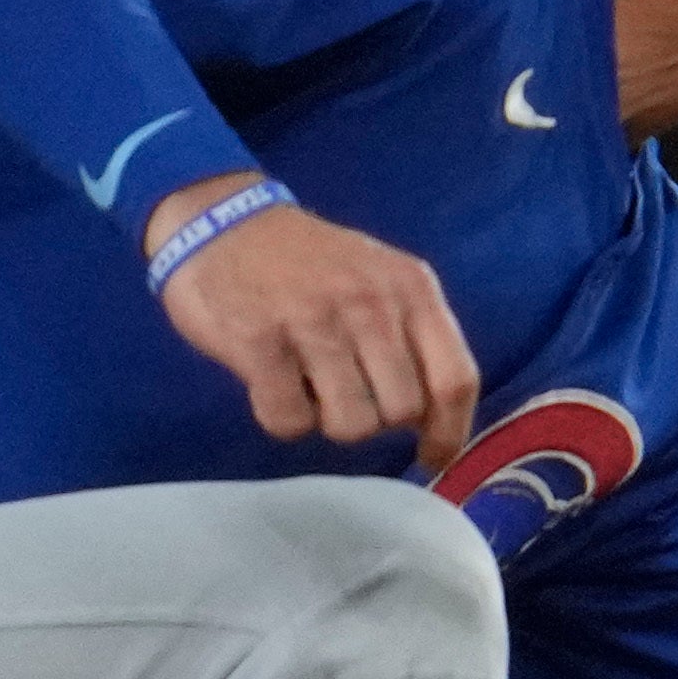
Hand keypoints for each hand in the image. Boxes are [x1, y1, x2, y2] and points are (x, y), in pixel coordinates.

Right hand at [154, 191, 481, 476]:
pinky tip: (275, 388)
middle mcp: (370, 303)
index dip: (450, 432)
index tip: (432, 458)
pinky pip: (290, 420)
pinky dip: (284, 419)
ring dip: (330, 421)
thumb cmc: (311, 261)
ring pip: (351, 424)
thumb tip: (435, 417)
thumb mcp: (381, 279)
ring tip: (311, 388)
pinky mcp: (258, 341)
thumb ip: (413, 335)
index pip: (455, 379)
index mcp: (412, 288)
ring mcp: (313, 321)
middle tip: (348, 397)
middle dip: (377, 420)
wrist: (222, 220)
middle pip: (402, 411)